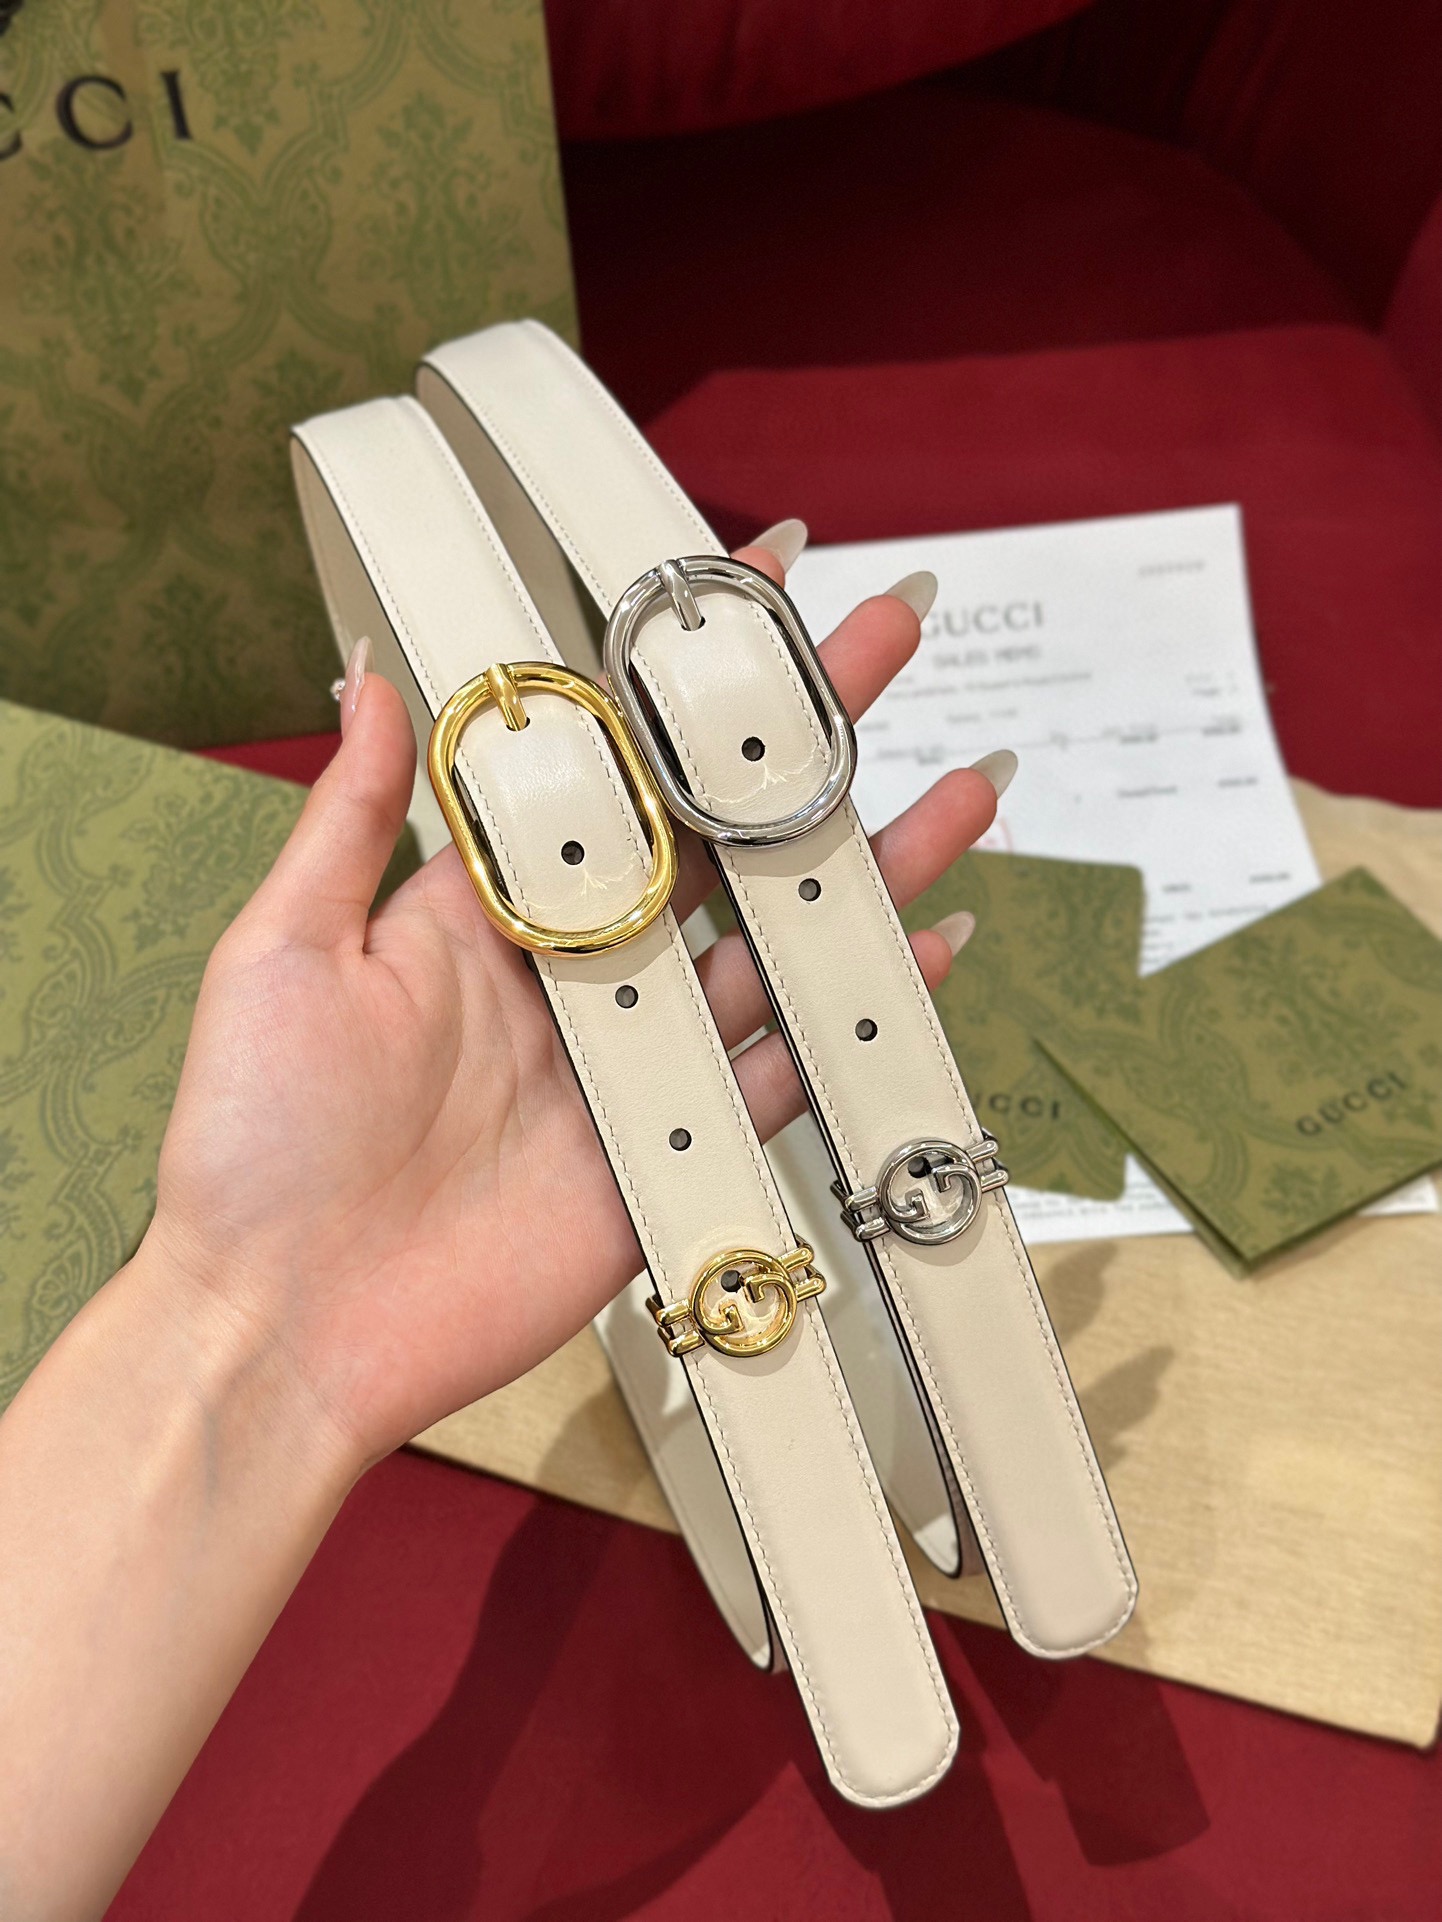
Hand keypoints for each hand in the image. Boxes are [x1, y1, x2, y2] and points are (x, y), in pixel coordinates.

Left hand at [147, 536, 996, 1471]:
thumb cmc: (256, 1138)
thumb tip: (368, 677)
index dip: (675, 684)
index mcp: (489, 909)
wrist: (286, 1324)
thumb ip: (348, 821)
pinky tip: (922, 952)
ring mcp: (635, 1061)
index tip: (743, 594)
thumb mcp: (284, 952)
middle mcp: (578, 970)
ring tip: (961, 790)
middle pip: (719, 835)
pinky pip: (784, 1074)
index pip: (605, 766)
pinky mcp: (672, 1152)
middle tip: (887, 642)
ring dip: (868, 868)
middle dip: (806, 740)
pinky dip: (853, 1017)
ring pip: (777, 945)